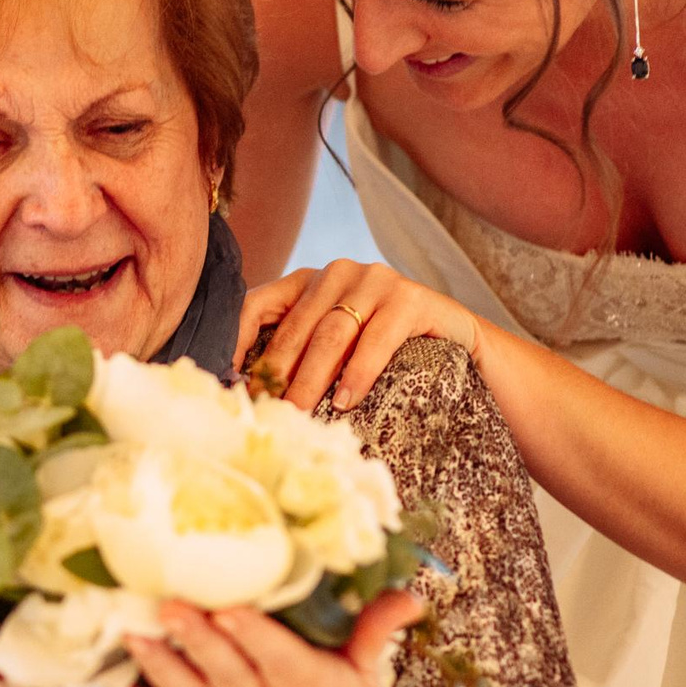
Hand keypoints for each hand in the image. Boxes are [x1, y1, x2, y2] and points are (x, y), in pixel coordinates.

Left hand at [123, 591, 423, 686]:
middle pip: (228, 673)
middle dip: (198, 640)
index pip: (280, 660)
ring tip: (133, 635)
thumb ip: (377, 630)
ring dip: (160, 666)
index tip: (230, 608)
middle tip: (170, 606)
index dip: (255, 636)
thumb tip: (411, 595)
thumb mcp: (368, 672)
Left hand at [237, 260, 482, 413]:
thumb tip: (249, 392)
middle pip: (295, 326)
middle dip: (277, 373)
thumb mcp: (337, 347)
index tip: (227, 379)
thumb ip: (299, 354)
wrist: (458, 344)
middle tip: (265, 411)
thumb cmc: (387, 352)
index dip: (238, 341)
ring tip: (300, 414)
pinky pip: (376, 339)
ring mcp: (376, 280)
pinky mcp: (410, 298)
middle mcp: (338, 273)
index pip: (258, 303)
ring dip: (312, 378)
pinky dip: (358, 372)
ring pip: (331, 334)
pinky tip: (346, 400)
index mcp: (309, 281)